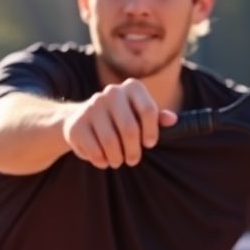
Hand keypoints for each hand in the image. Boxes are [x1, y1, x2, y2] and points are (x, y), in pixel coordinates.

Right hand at [62, 80, 176, 168]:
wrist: (80, 119)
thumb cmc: (118, 119)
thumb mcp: (139, 115)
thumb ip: (156, 117)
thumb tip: (172, 119)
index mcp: (131, 87)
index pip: (148, 111)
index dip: (151, 132)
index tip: (149, 144)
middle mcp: (111, 92)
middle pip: (129, 129)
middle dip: (133, 151)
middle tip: (133, 160)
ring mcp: (91, 107)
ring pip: (111, 142)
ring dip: (117, 158)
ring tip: (118, 161)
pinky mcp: (76, 124)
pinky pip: (94, 150)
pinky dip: (101, 161)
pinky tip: (103, 160)